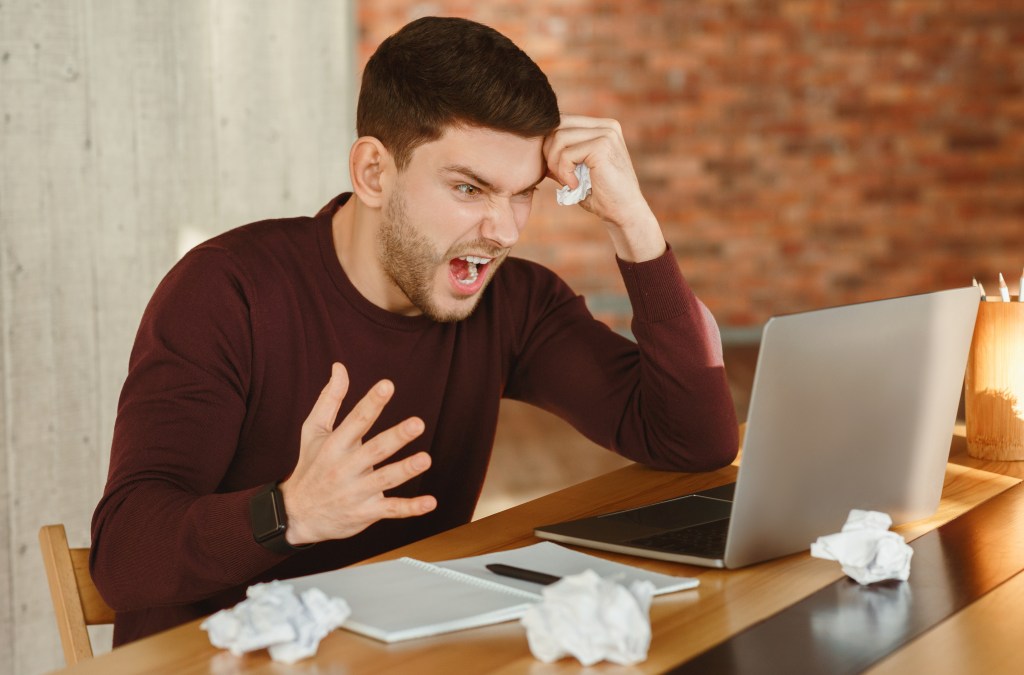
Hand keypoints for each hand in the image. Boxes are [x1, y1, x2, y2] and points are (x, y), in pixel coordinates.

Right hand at [278, 363, 435, 544]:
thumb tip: (340, 367)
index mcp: (335, 445)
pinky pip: (391, 510)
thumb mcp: (314, 431)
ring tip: (425, 459)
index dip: (372, 403)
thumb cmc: (311, 465)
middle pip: (375, 450)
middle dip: (396, 437)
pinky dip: (411, 508)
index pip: (356, 420)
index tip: (387, 385)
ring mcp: (356, 492)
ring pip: (385, 480)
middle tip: (418, 424)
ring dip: (405, 470)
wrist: (297, 514)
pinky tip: (430, 502)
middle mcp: (346, 468)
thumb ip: (329, 399)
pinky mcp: (366, 512)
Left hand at [543, 115, 665, 261]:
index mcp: (602, 127)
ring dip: (554, 163)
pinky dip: (564, 172)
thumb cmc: (601, 195)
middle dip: (549, 152)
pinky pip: (566, 154)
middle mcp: (606, 125)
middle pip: (558, 125)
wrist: (625, 213)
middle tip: (557, 176)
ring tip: (566, 181)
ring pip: (559, 137)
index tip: (555, 170)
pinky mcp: (602, 146)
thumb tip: (535, 146)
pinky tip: (574, 185)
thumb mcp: (577, 171)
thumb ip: (561, 156)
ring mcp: (606, 133)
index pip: (563, 122)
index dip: (550, 145)